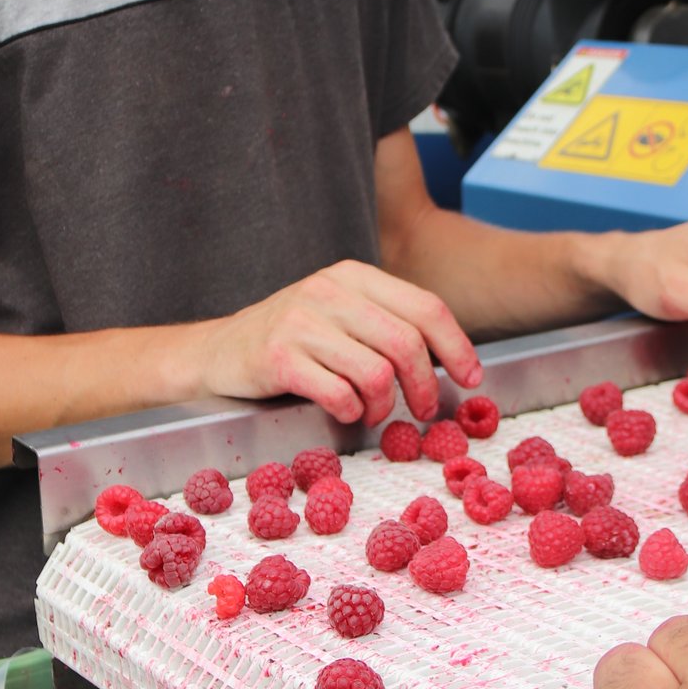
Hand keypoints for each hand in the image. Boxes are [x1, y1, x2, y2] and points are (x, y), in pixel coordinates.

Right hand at [195, 259, 482, 426]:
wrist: (217, 352)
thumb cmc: (291, 338)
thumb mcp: (341, 314)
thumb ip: (387, 325)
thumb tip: (450, 361)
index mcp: (354, 276)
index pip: (426, 307)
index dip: (457, 347)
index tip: (470, 378)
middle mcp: (330, 290)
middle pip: (407, 343)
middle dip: (426, 386)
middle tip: (425, 411)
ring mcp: (301, 322)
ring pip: (376, 372)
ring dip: (384, 405)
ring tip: (374, 412)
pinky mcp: (279, 357)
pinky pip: (339, 394)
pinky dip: (351, 412)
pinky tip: (345, 411)